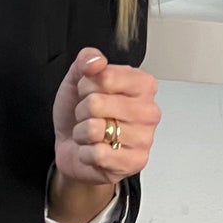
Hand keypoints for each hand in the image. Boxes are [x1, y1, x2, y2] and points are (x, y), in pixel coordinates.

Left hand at [52, 48, 159, 190]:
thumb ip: (86, 61)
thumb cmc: (81, 115)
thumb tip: (96, 60)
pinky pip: (97, 153)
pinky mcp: (135, 162)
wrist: (74, 148)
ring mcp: (144, 138)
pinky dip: (86, 154)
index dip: (86, 85)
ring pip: (94, 129)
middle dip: (82, 111)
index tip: (90, 92)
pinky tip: (94, 150)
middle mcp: (148, 111)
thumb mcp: (77, 81)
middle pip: (97, 103)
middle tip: (90, 116)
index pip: (106, 76)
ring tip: (92, 134)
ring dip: (83, 133)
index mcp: (142, 85)